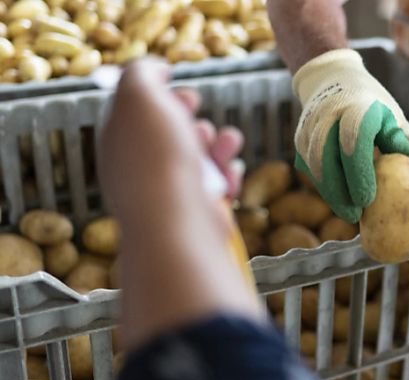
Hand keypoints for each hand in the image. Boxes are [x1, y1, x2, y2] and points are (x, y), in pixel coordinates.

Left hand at [99, 60, 243, 227]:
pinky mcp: (197, 212)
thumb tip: (153, 69)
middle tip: (195, 109)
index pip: (133, 113)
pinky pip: (217, 185)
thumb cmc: (156, 158)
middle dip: (188, 117)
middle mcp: (140, 170)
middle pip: (168, 134)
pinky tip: (230, 170)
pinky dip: (227, 174)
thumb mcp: (139, 96)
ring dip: (217, 143)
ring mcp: (170, 194)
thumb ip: (141, 73)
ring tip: (226, 141)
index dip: (156, 94)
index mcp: (118, 143)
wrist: (178, 222)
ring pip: (198, 158)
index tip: (174, 86)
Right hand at [292, 49, 408, 222]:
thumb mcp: (393, 118)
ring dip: (330, 193)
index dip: (358, 172)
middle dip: (340, 191)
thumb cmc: (372, 105)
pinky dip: (323, 186)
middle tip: (356, 216)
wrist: (333, 78)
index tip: (368, 199)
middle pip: (327, 157)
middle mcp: (328, 114)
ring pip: (315, 166)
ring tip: (349, 213)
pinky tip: (338, 200)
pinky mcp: (300, 138)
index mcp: (357, 107)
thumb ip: (405, 146)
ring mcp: (310, 126)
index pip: (353, 139)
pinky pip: (309, 168)